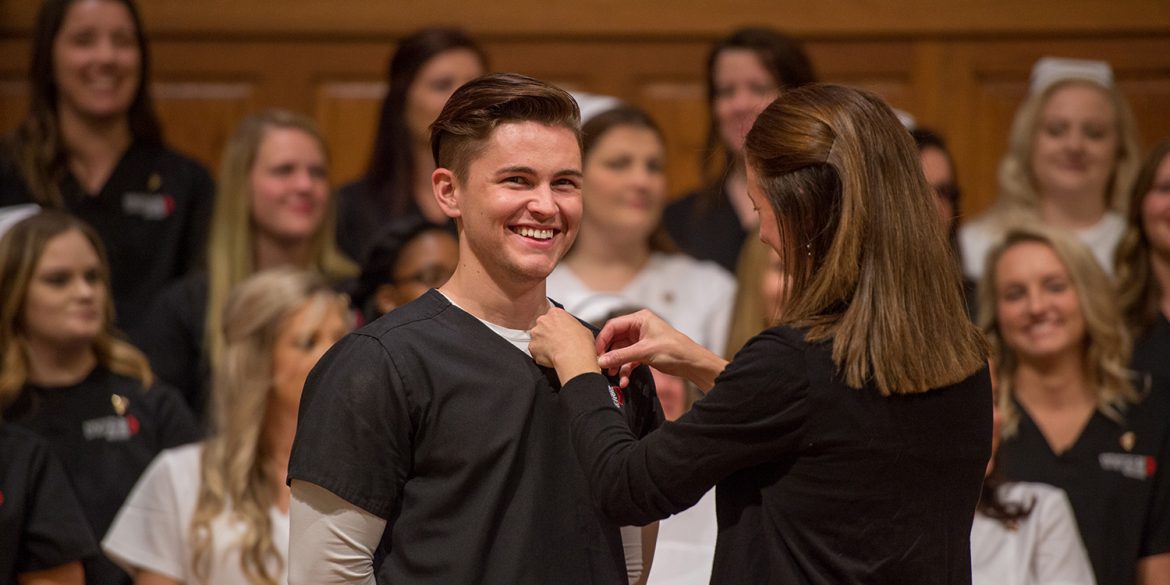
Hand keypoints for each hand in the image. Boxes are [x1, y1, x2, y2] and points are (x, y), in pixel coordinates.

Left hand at [530, 307, 601, 383]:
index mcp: (555, 313)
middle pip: (542, 325)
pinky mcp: (532, 347)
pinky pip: (535, 351)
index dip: (556, 324)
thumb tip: (574, 332)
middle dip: (548, 333)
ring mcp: (536, 333)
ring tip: (555, 351)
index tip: (560, 330)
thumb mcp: (582, 328)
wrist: (573, 356)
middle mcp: (543, 321)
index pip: (552, 316)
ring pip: (537, 338)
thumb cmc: (579, 343)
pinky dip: (541, 354)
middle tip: (557, 341)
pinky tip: (550, 357)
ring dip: (543, 343)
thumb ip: (572, 326)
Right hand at [596, 310, 727, 390]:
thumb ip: (621, 356)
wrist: (692, 363)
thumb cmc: (675, 350)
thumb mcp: (645, 352)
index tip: (596, 354)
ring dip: (616, 364)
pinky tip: (624, 380)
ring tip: (612, 375)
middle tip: (601, 366)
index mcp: (639, 319)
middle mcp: (639, 328)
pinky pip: (629, 360)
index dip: (603, 340)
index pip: (613, 326)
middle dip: (609, 354)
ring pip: (621, 352)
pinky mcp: (644, 353)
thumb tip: (602, 361)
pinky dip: (625, 369)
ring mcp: (641, 341)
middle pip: (615, 340)